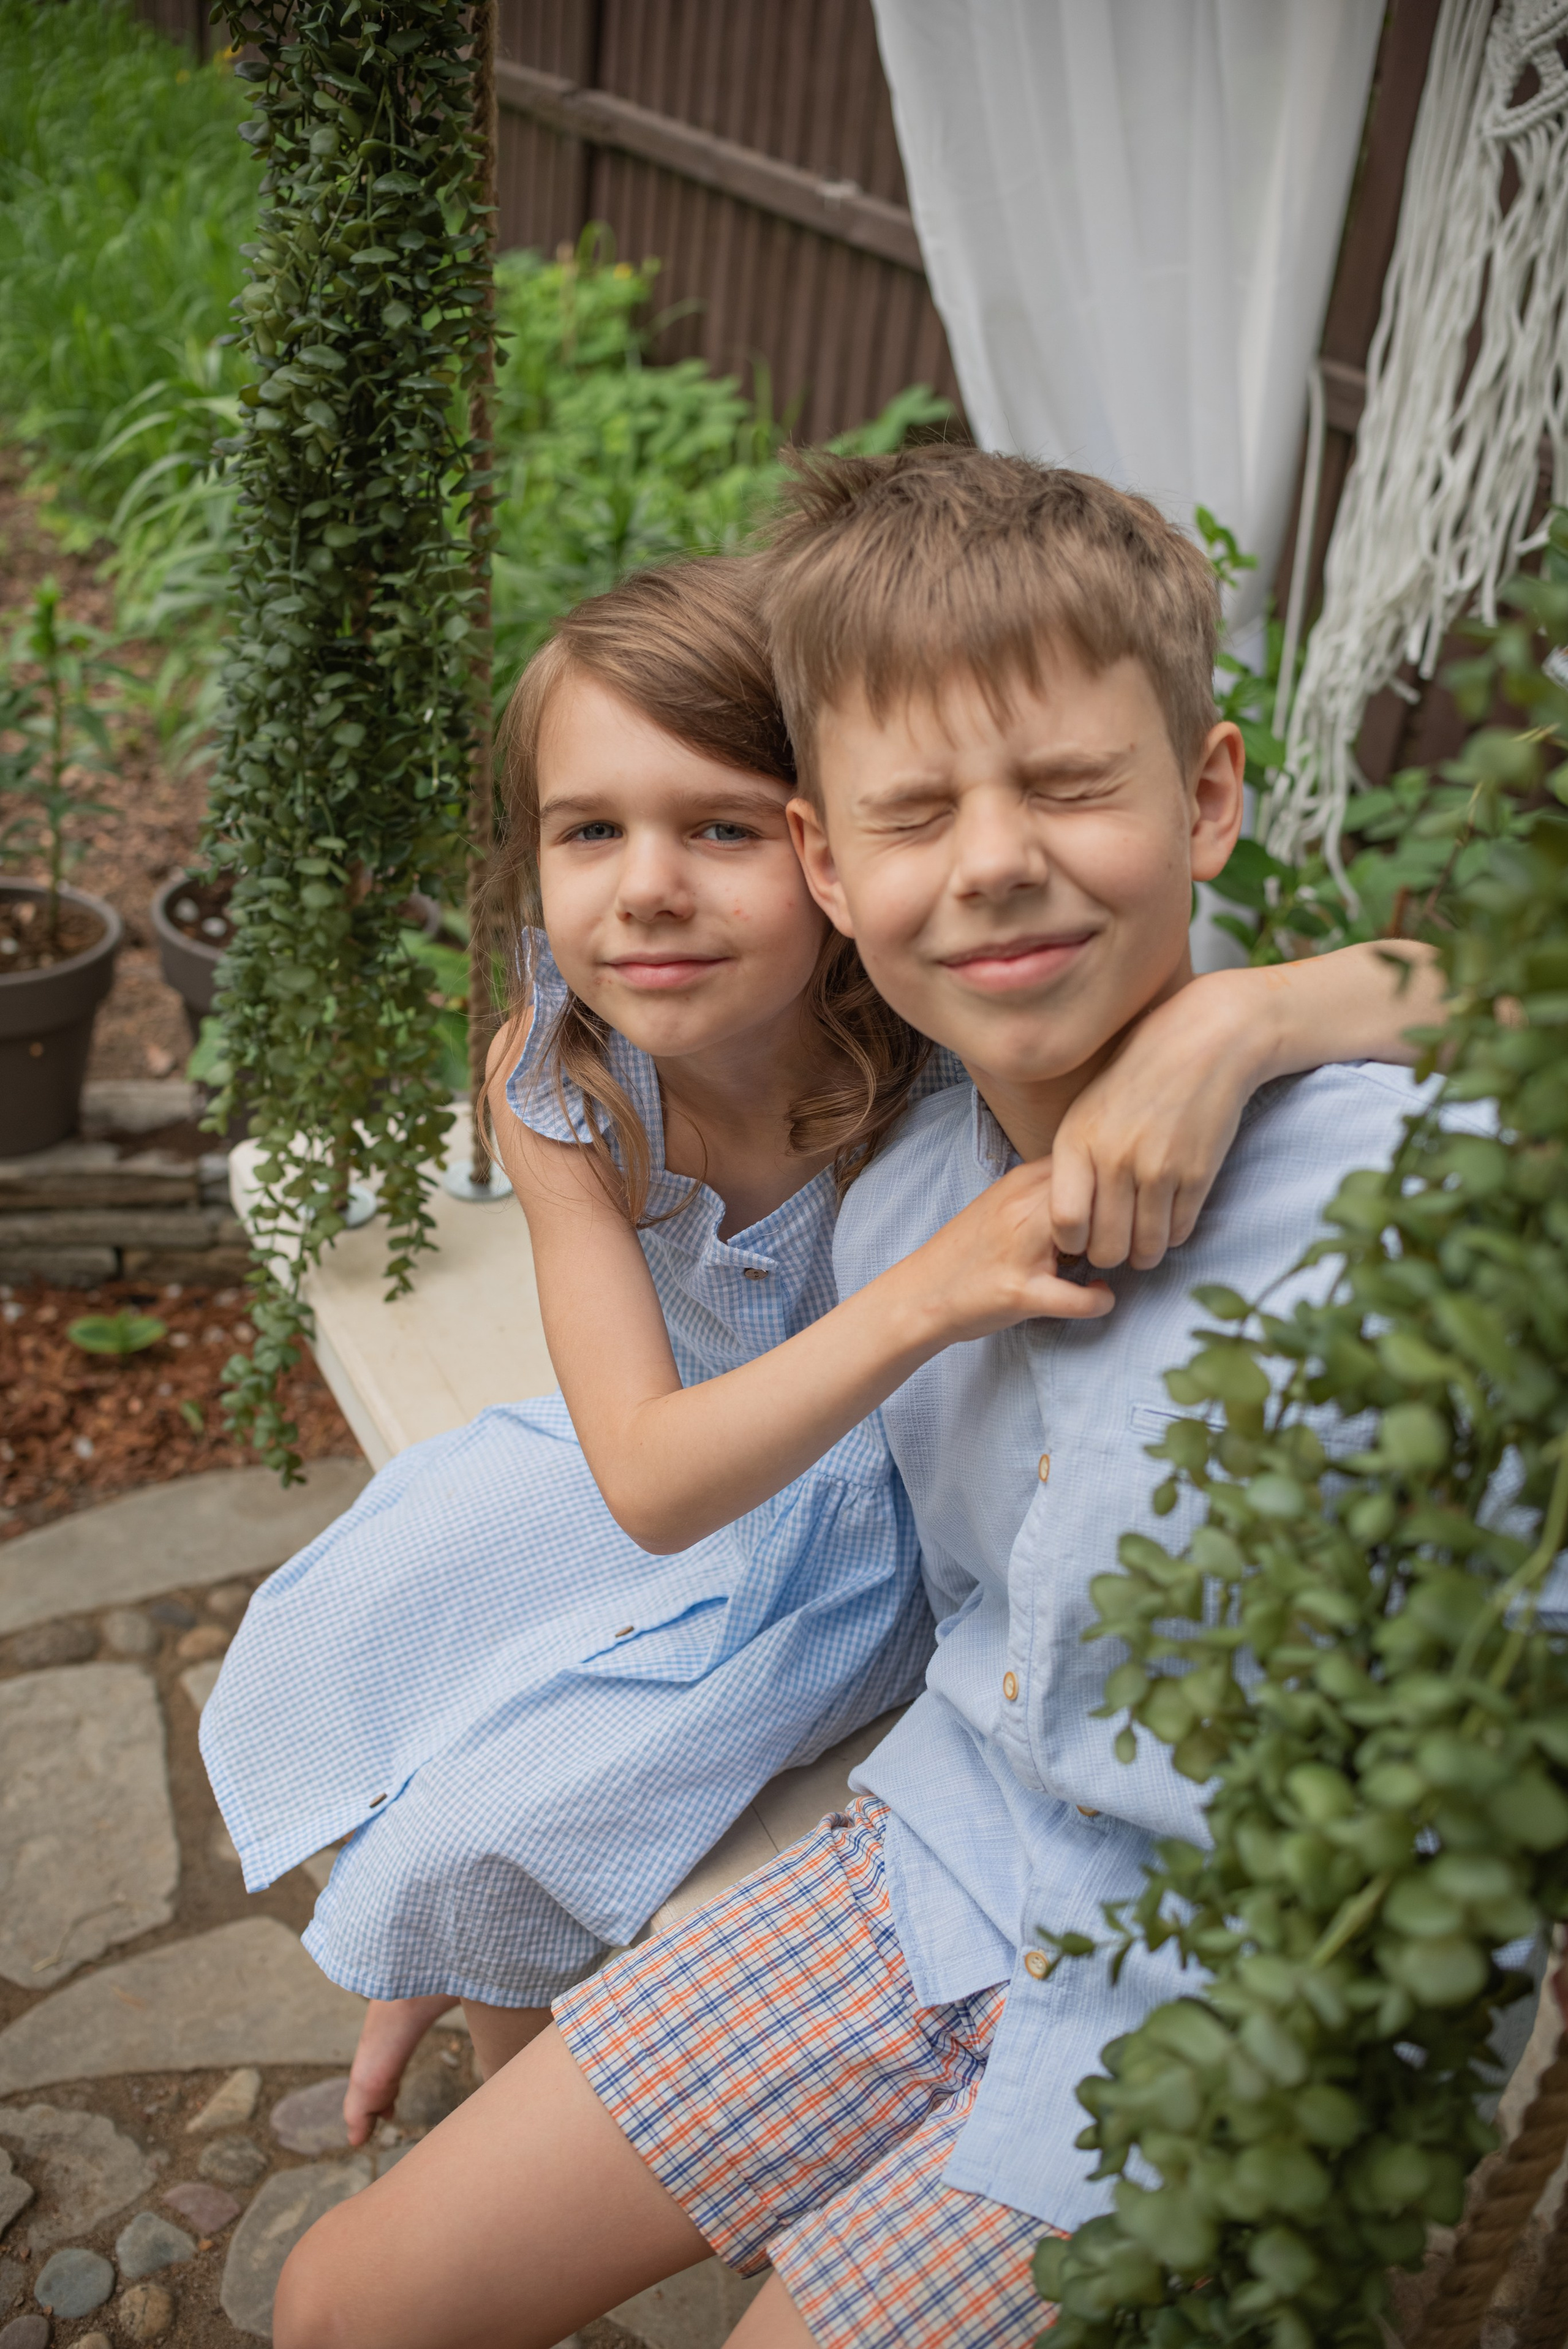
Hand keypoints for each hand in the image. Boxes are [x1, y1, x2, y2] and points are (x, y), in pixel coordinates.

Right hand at [900, 1156, 1114, 1346]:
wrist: (921, 1294)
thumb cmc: (967, 1251)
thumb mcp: (1002, 1202)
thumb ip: (1043, 1186)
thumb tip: (1095, 1173)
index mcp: (1019, 1183)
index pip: (1086, 1158)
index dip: (1114, 1173)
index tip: (1127, 1191)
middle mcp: (1021, 1210)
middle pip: (1099, 1191)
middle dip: (1125, 1208)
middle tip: (1132, 1229)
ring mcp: (1022, 1252)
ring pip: (1094, 1236)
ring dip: (1117, 1249)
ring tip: (1117, 1259)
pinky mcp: (1022, 1294)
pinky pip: (1080, 1299)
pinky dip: (1099, 1301)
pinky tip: (1099, 1297)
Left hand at [1050, 971, 1267, 1270]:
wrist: (1207, 1038)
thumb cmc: (1140, 1069)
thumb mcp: (1088, 1105)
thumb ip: (1075, 1156)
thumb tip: (1066, 1211)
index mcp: (1078, 1141)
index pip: (1065, 1223)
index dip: (1071, 1242)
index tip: (1079, 1238)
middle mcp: (1114, 1160)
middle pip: (1105, 1248)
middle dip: (1108, 1255)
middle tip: (1113, 1245)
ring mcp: (1158, 1169)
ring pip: (1146, 1249)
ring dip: (1143, 1253)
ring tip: (1141, 1241)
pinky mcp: (1198, 1174)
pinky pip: (1181, 1232)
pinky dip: (1173, 1235)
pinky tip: (1168, 1220)